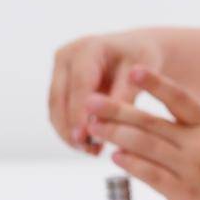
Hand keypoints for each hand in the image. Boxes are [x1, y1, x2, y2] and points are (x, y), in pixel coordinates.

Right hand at [49, 31, 165, 153]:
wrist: (137, 51)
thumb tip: (101, 126)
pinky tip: (88, 144)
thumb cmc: (144, 61)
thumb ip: (122, 99)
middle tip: (88, 151)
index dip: (79, 114)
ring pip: (55, 107)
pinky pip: (59, 110)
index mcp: (88, 48)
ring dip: (68, 132)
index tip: (84, 138)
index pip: (79, 85)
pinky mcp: (59, 82)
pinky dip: (70, 128)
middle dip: (70, 128)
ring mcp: (58, 69)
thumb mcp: (141, 77)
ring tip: (90, 151)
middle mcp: (67, 55)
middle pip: (59, 98)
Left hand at [83, 66, 199, 199]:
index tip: (133, 69)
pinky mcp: (185, 194)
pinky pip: (150, 174)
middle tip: (91, 101)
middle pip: (152, 122)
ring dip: (115, 134)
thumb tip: (153, 132)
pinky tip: (114, 155)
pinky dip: (130, 163)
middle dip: (118, 110)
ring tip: (93, 126)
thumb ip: (193, 136)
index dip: (156, 83)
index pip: (181, 99)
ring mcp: (192, 169)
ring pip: (145, 145)